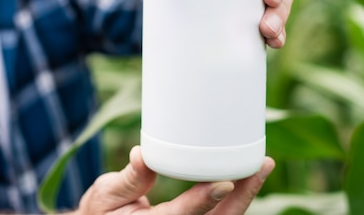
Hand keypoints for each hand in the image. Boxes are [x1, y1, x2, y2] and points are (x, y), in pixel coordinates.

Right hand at [74, 146, 273, 214]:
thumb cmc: (102, 211)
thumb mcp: (106, 194)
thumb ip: (129, 178)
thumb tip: (141, 154)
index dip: (204, 201)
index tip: (224, 183)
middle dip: (243, 196)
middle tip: (261, 166)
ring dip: (245, 196)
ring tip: (260, 167)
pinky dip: (235, 198)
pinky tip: (246, 177)